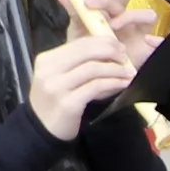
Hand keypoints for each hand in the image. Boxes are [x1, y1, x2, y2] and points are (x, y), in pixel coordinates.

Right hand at [26, 7, 147, 139]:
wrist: (42, 128)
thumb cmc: (54, 100)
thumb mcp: (60, 76)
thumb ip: (77, 62)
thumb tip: (107, 49)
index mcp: (46, 59)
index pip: (78, 43)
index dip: (102, 42)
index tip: (119, 46)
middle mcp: (49, 70)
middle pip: (86, 52)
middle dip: (110, 52)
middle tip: (125, 57)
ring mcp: (57, 87)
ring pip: (93, 69)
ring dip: (115, 69)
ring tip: (128, 73)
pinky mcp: (68, 103)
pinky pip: (96, 87)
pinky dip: (113, 83)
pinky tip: (123, 84)